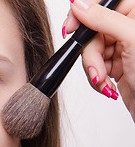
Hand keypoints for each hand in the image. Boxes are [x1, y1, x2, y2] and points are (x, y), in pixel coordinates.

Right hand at [62, 0, 134, 121]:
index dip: (82, 15)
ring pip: (89, 51)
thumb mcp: (130, 39)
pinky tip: (107, 84)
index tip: (70, 28)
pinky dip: (96, 78)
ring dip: (93, 69)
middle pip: (91, 32)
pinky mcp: (113, 64)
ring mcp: (119, 46)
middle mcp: (126, 27)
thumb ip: (104, 19)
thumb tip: (79, 4)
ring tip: (103, 80)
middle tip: (95, 68)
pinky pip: (92, 66)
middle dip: (90, 54)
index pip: (100, 4)